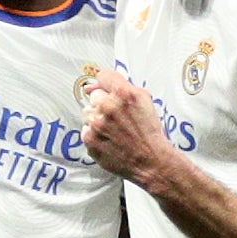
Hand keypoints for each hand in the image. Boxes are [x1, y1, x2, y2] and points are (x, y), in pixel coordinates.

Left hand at [80, 65, 174, 185]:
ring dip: (97, 119)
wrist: (151, 161)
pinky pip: (85, 130)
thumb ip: (124, 87)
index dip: (106, 84)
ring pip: (87, 112)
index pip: (103, 76)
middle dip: (103, 104)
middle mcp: (108, 106)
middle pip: (94, 95)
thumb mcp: (145, 101)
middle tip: (116, 117)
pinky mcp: (90, 139)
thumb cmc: (149, 133)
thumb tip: (99, 84)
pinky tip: (109, 140)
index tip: (107, 90)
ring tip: (113, 130)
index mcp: (124, 94)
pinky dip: (95, 135)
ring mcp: (97, 124)